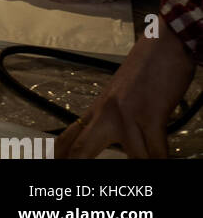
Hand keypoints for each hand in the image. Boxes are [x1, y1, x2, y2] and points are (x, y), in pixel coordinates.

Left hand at [56, 28, 195, 158]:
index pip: (71, 135)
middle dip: (75, 163)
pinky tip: (164, 162)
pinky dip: (161, 161)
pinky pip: (155, 153)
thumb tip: (120, 142)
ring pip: (130, 158)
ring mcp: (126, 115)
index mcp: (99, 107)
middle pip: (82, 148)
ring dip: (142, 164)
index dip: (59, 153)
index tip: (51, 161)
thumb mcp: (124, 95)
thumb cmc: (148, 68)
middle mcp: (107, 112)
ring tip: (149, 164)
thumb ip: (115, 118)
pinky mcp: (149, 115)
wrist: (166, 43)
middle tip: (66, 173)